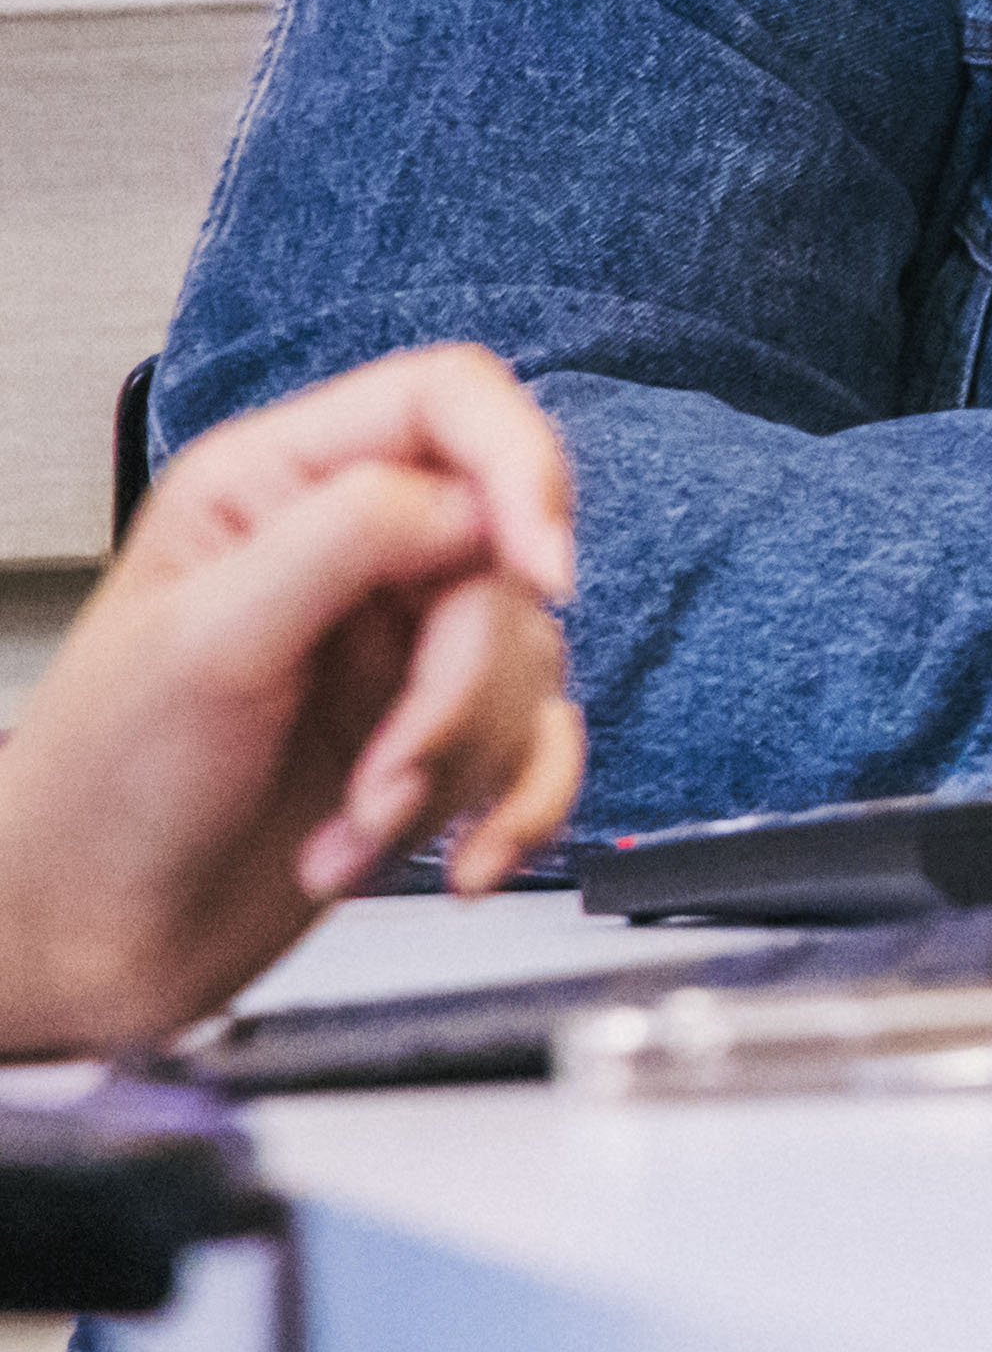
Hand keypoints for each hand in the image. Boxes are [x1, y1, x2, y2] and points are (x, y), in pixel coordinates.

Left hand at [0, 346, 585, 1053]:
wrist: (86, 947)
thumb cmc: (97, 795)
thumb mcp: (209, 640)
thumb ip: (347, 536)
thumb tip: (478, 503)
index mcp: (276, 488)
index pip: (451, 404)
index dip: (520, 468)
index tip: (536, 570)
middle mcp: (351, 555)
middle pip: (503, 562)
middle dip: (457, 691)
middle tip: (384, 770)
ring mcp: (397, 648)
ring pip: (526, 665)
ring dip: (453, 772)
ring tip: (353, 829)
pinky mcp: (433, 735)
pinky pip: (546, 745)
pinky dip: (517, 809)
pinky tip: (458, 857)